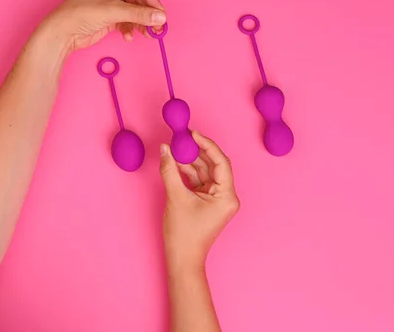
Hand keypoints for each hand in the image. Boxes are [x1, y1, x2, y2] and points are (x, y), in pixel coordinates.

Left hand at [39, 0, 165, 51]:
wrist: (63, 33)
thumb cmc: (80, 14)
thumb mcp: (113, 11)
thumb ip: (139, 14)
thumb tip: (161, 17)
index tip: (160, 13)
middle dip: (149, 14)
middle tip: (159, 28)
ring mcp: (114, 1)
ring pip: (137, 11)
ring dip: (143, 23)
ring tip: (149, 34)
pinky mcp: (113, 15)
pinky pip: (131, 20)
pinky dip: (133, 28)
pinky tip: (128, 36)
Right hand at [160, 131, 239, 272]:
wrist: (182, 260)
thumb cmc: (183, 235)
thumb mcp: (175, 198)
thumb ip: (170, 170)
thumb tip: (165, 149)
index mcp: (227, 196)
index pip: (221, 162)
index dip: (207, 145)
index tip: (193, 133)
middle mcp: (226, 196)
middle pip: (214, 166)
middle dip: (197, 152)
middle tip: (183, 137)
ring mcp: (217, 200)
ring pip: (205, 173)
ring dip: (190, 161)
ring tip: (175, 149)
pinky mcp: (208, 202)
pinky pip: (200, 182)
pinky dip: (188, 173)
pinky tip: (175, 163)